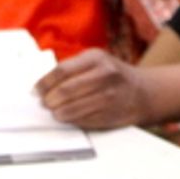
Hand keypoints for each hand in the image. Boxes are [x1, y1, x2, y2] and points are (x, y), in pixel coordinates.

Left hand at [35, 48, 151, 129]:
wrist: (143, 92)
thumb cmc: (113, 75)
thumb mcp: (96, 61)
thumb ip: (72, 69)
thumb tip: (43, 85)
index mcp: (96, 58)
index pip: (62, 71)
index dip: (45, 83)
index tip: (36, 90)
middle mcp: (104, 75)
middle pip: (64, 91)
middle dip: (49, 100)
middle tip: (45, 103)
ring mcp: (108, 97)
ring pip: (71, 109)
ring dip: (58, 112)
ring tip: (56, 111)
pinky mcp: (109, 115)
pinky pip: (82, 120)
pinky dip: (71, 120)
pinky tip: (70, 116)